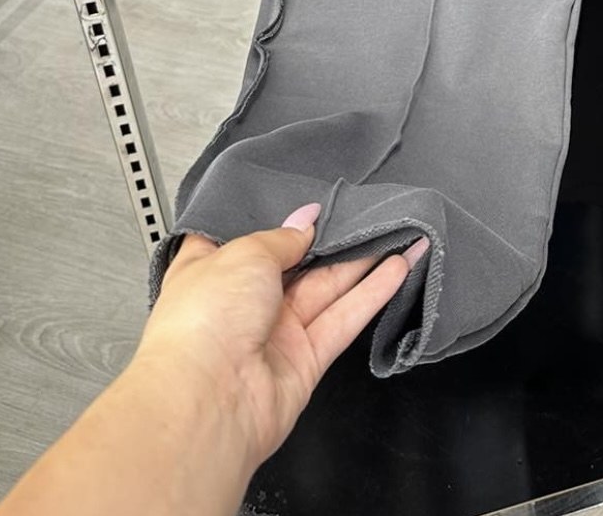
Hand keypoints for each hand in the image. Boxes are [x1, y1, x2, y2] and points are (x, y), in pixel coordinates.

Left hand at [134, 209, 427, 473]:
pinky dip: (372, 294)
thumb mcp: (244, 254)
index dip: (280, 220)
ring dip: (364, 262)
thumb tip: (304, 223)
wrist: (209, 400)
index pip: (248, 237)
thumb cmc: (203, 321)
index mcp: (212, 270)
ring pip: (328, 288)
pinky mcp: (305, 360)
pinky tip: (398, 268)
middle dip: (333, 240)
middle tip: (371, 212)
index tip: (314, 202)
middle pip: (298, 263)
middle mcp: (243, 302)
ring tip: (399, 232)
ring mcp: (275, 333)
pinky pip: (343, 319)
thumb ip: (283, 237)